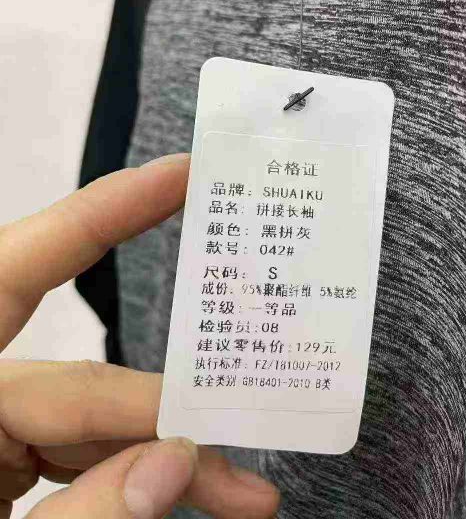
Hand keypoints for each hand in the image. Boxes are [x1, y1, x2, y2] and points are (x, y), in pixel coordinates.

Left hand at [0, 154, 279, 518]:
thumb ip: (79, 518)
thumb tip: (175, 461)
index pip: (25, 269)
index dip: (108, 211)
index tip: (182, 175)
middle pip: (77, 387)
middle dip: (167, 421)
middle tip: (247, 469)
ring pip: (84, 428)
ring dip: (160, 460)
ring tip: (238, 496)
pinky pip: (70, 458)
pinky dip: (125, 477)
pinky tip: (175, 493)